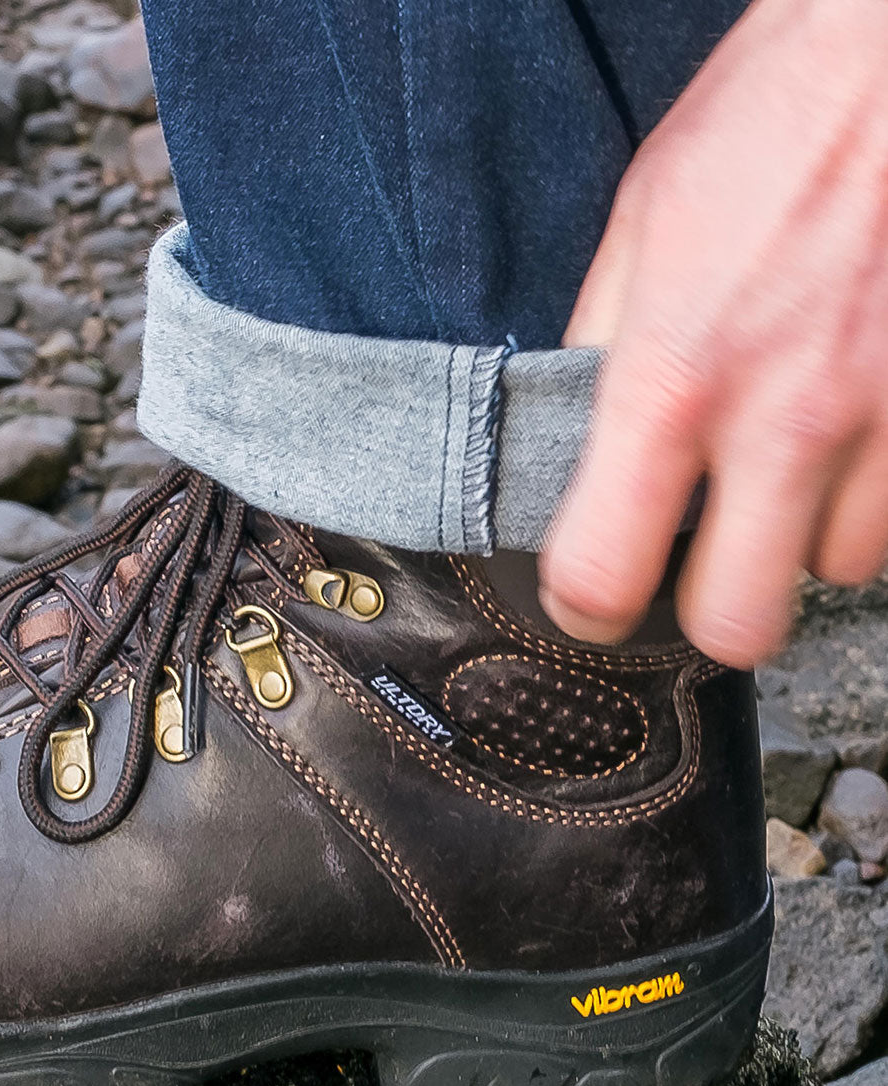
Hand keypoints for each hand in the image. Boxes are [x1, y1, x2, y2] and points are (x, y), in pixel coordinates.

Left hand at [539, 0, 887, 667]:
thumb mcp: (645, 225)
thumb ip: (605, 347)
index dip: (586, 606)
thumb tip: (572, 434)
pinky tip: (854, 434)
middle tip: (700, 559)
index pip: (603, 573)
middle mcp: (786, 418)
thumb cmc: (776, 115)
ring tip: (788, 464)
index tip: (591, 595)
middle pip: (739, 625)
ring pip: (840, 569)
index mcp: (673, 378)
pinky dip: (875, 495)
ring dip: (804, 536)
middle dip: (710, 607)